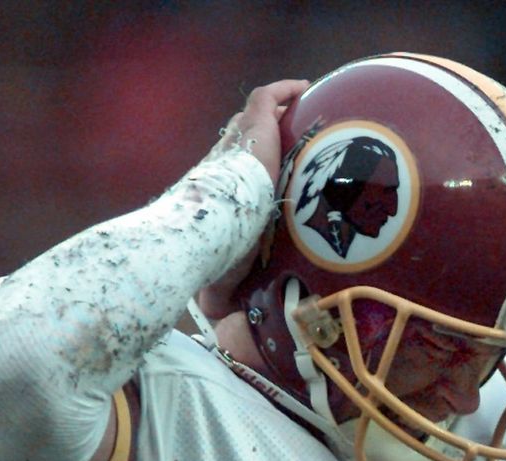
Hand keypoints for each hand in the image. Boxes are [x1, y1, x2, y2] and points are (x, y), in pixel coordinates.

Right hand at [200, 78, 308, 319]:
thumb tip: (220, 327)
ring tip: (300, 110)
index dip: (242, 172)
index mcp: (212, 199)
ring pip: (249, 119)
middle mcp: (218, 167)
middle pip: (236, 143)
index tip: (260, 175)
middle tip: (284, 138)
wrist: (202, 240)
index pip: (226, 177)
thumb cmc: (204, 265)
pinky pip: (264, 101)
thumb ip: (222, 300)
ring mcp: (232, 146)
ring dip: (272, 113)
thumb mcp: (218, 283)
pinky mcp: (249, 131)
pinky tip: (303, 89)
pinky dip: (282, 93)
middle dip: (256, 138)